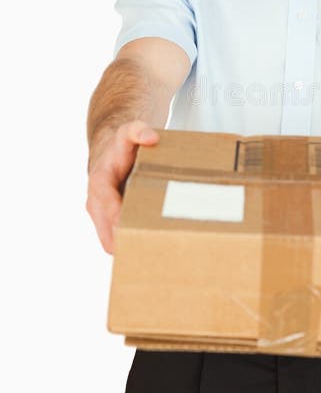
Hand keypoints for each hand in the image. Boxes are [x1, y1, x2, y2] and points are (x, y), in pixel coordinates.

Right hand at [86, 121, 158, 254]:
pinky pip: (114, 240)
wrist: (109, 150)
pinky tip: (147, 256)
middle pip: (107, 230)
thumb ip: (138, 131)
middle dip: (124, 243)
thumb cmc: (121, 145)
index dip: (118, 220)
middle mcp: (96, 202)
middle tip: (147, 256)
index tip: (131, 232)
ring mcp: (100, 214)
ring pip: (109, 240)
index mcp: (99, 182)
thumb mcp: (129, 132)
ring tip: (149, 261)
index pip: (107, 205)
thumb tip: (151, 137)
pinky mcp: (108, 221)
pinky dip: (127, 248)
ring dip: (126, 250)